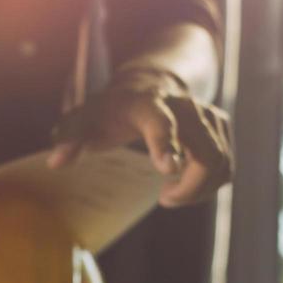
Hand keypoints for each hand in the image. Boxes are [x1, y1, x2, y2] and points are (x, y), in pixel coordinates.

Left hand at [48, 66, 232, 205]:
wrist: (146, 84)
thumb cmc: (111, 109)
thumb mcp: (86, 118)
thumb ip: (70, 137)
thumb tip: (56, 162)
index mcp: (147, 103)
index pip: (161, 122)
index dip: (165, 144)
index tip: (168, 169)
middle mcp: (184, 106)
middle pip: (205, 153)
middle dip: (190, 187)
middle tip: (164, 198)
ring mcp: (206, 115)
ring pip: (221, 162)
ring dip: (200, 189)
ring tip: (170, 194)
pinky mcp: (219, 126)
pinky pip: (226, 164)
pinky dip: (211, 184)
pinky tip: (185, 185)